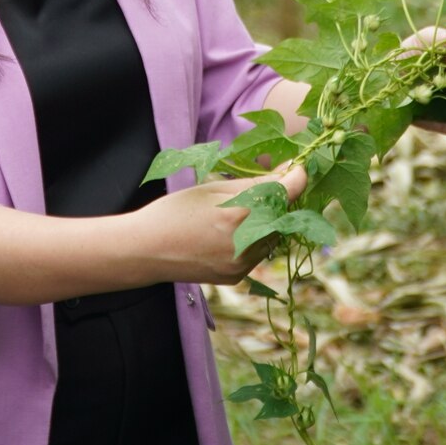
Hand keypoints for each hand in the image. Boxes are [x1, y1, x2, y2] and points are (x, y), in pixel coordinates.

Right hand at [129, 166, 308, 283]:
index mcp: (240, 216)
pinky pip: (259, 253)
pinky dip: (254, 239)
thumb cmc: (176, 211)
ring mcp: (243, 265)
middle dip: (280, 199)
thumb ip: (255, 183)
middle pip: (283, 216)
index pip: (287, 193)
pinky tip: (232, 231)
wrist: (147, 250)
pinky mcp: (237, 277)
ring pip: (274, 237)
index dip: (297, 177)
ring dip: (269, 221)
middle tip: (267, 185)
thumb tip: (288, 173)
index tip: (299, 167)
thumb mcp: (213, 188)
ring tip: (243, 210)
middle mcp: (246, 245)